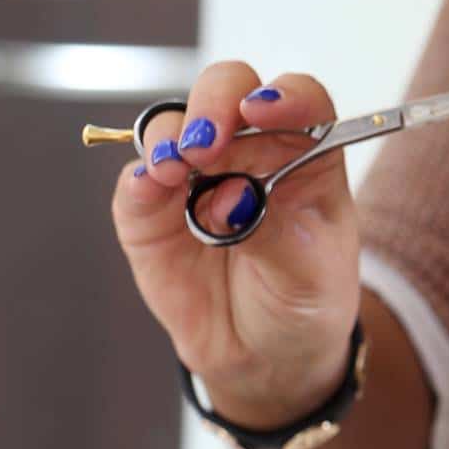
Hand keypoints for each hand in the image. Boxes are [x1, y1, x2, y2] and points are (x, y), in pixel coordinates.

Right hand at [111, 61, 359, 428]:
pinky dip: (139, 176)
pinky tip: (151, 184)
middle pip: (229, 92)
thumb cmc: (304, 302)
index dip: (287, 96)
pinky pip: (136, 181)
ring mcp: (197, 176)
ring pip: (174, 124)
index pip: (302, 102)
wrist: (266, 356)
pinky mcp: (151, 211)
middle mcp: (250, 152)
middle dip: (215, 103)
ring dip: (171, 135)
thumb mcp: (311, 274)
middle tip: (209, 142)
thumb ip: (276, 232)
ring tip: (179, 167)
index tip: (268, 110)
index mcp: (306, 156)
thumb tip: (226, 198)